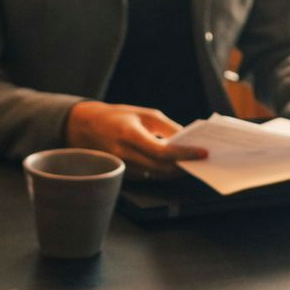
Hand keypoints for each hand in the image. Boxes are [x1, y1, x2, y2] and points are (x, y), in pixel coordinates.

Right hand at [65, 101, 207, 177]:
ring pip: (158, 174)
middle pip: (163, 167)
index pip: (163, 151)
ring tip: (194, 162)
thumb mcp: (144, 114)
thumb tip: (188, 142)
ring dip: (177, 170)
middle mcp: (125, 154)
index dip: (185, 154)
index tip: (203, 152)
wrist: (86, 128)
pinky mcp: (125, 175)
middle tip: (203, 159)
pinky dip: (165, 170)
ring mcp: (124, 167)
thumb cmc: (118, 117)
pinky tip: (176, 164)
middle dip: (185, 165)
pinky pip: (150, 175)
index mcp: (129, 135)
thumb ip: (167, 128)